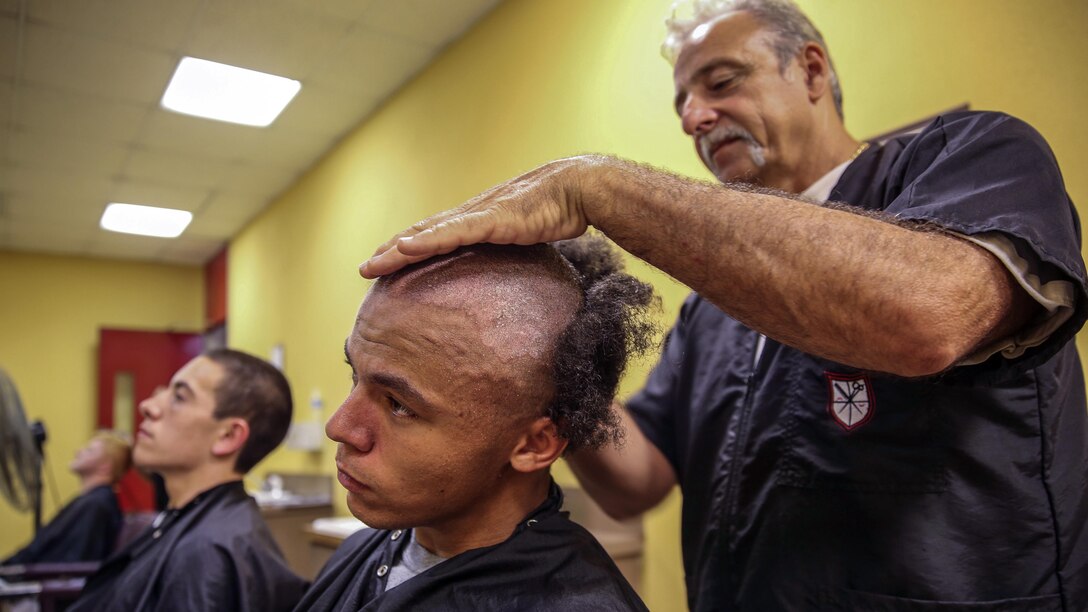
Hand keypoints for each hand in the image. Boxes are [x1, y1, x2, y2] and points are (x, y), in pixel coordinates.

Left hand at [360, 157, 599, 277]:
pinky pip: (450, 233)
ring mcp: (477, 215)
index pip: (434, 235)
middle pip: (420, 234)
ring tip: (372, 265)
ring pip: (426, 234)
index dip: (408, 248)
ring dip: (395, 250)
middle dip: (391, 251)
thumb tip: (512, 278)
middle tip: (366, 269)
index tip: (387, 263)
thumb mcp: (527, 236)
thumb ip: (512, 249)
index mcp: (476, 220)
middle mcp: (469, 215)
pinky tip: (403, 248)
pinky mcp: (489, 219)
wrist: (577, 189)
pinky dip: (425, 240)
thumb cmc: (557, 211)